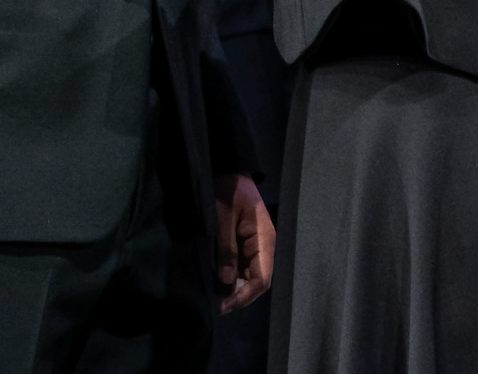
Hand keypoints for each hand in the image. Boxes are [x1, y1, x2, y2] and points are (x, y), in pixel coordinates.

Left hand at [215, 173, 275, 312]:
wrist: (230, 172)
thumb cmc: (228, 191)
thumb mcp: (222, 218)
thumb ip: (226, 249)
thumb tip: (226, 281)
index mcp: (265, 240)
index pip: (262, 279)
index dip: (245, 296)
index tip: (224, 305)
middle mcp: (264, 247)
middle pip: (257, 281)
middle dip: (238, 295)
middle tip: (214, 305)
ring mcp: (255, 246)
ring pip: (249, 276)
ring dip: (233, 287)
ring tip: (213, 296)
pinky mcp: (246, 244)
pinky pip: (242, 266)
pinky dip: (230, 275)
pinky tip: (215, 281)